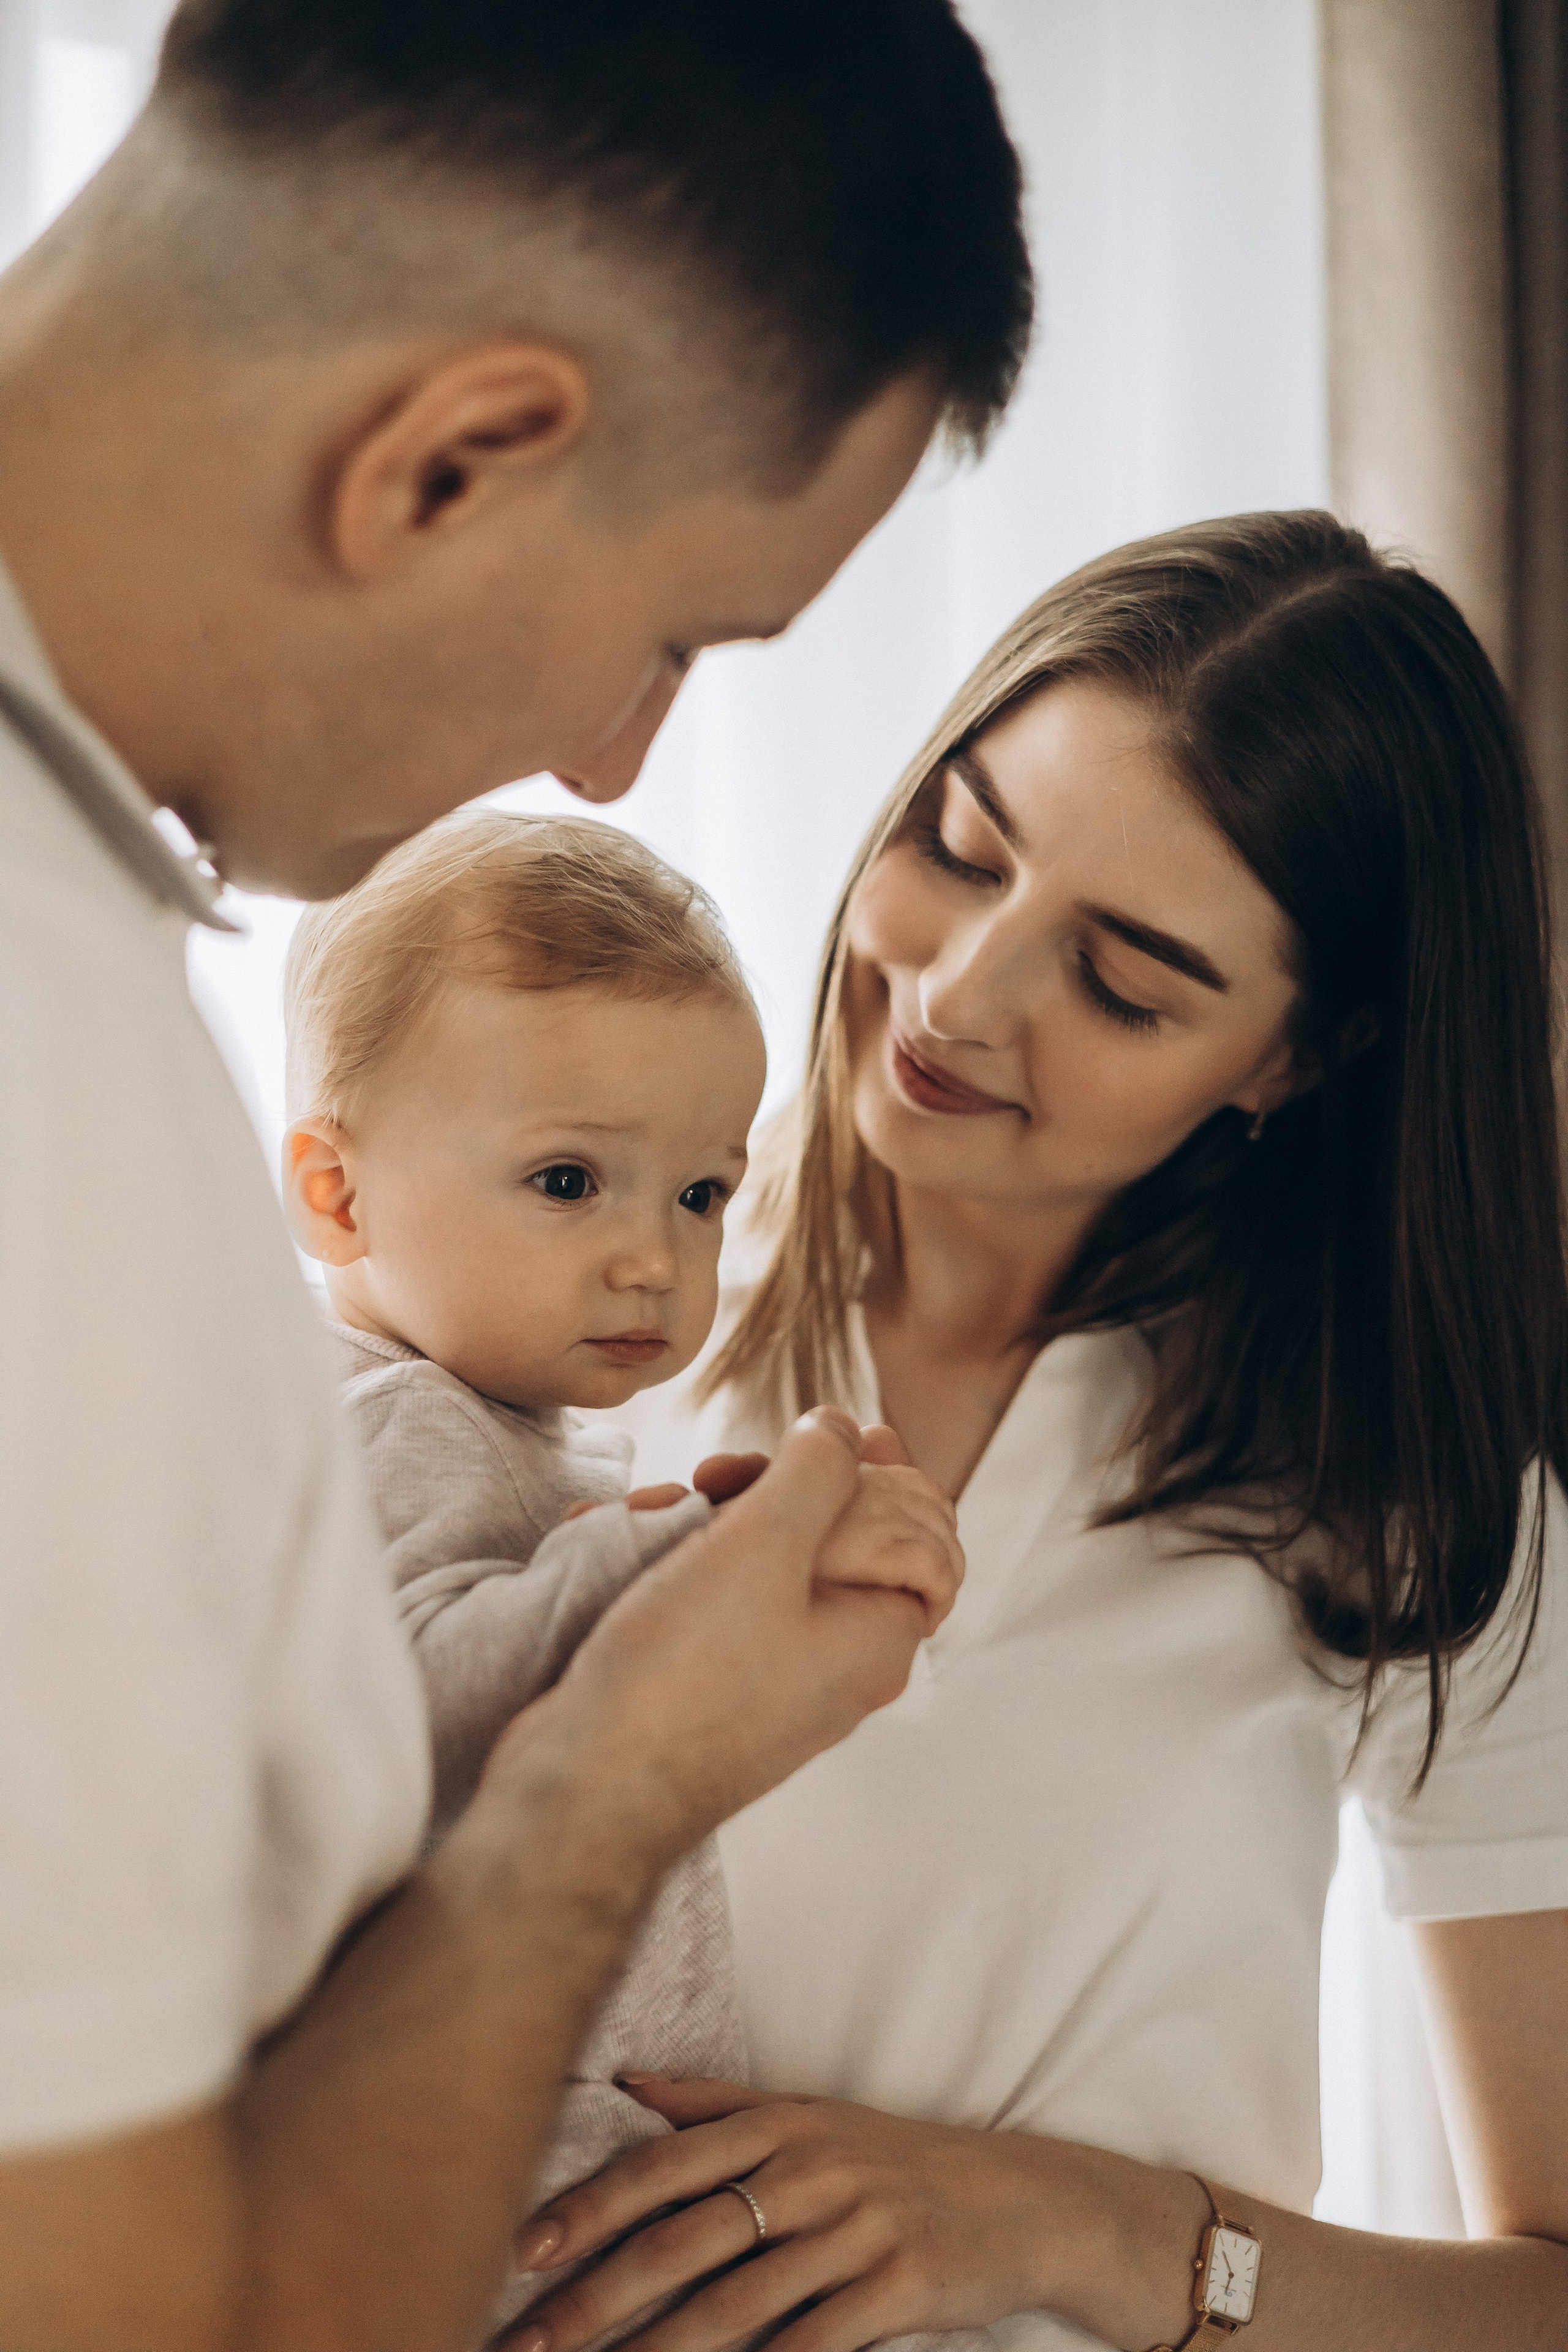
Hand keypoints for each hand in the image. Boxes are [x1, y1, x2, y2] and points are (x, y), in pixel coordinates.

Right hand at [484, 1410, 930, 1869]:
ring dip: (713, 1519)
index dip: (886, 1474)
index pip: (924, 1535)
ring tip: (657, 1506)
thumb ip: (818, 1468)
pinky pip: (714, 1603)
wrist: (587, 1792)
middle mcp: (837, 1664)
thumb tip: (845, 1429)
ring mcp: (775, 1681)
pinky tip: (624, 1539)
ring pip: (765, 1564)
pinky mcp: (714, 1690)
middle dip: (779, 1486)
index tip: (834, 1434)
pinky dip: (679, 1563)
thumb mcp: (765, 1541)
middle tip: (719, 1471)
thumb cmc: (684, 1673)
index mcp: (877, 1636)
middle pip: (839, 1540)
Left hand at [505, 2079, 1055, 2351]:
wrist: (1024, 2200)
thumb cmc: (897, 2160)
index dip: (588, 2208)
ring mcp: (859, 2228)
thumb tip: (625, 2081)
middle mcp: (812, 2169)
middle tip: (527, 2344)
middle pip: (685, 2241)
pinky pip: (815, 2344)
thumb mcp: (809, 2116)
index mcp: (779, 2125)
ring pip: (739, 2304)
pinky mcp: (902, 2285)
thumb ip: (713, 2105)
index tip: (520, 2252)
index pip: (662, 2166)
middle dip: (597, 2299)